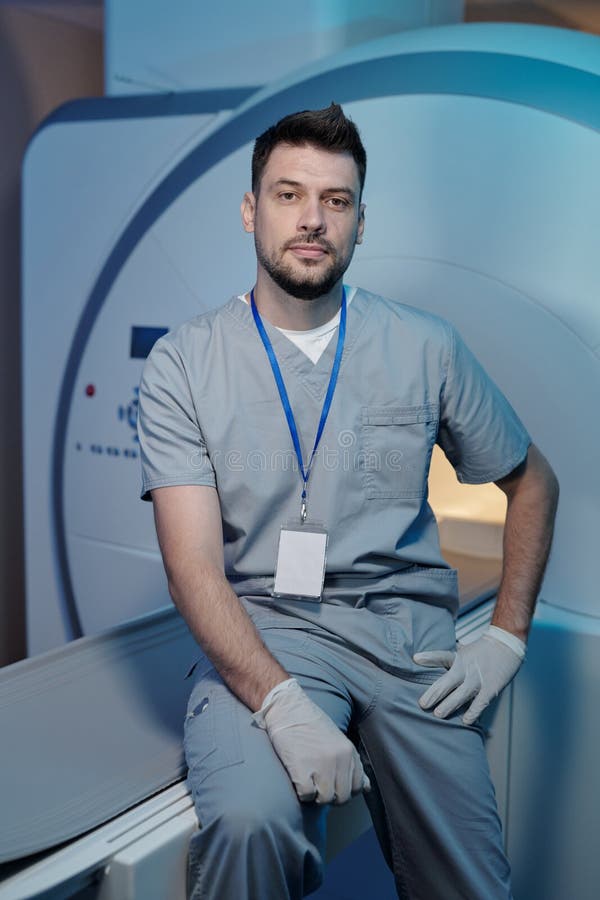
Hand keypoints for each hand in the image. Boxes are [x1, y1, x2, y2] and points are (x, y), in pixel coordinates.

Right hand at [252, 679, 369, 804]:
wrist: (288, 707)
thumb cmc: (311, 725)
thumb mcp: (338, 741)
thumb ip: (352, 764)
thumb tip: (366, 788)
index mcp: (349, 751)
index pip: (357, 787)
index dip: (343, 789)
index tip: (332, 781)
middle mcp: (339, 758)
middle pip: (342, 797)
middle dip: (330, 795)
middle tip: (317, 783)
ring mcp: (321, 764)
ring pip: (325, 799)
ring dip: (315, 795)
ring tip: (308, 779)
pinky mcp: (301, 768)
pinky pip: (306, 795)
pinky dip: (301, 792)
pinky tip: (298, 777)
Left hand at [413, 629, 524, 724]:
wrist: (506, 644)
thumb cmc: (481, 651)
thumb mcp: (463, 652)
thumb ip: (449, 662)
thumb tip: (424, 666)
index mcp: (458, 658)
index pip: (442, 656)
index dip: (429, 658)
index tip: (416, 659)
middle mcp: (466, 668)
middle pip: (448, 680)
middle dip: (435, 693)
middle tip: (423, 704)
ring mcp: (479, 678)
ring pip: (462, 693)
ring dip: (450, 704)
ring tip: (438, 714)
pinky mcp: (491, 687)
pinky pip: (481, 702)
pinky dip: (474, 711)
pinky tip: (466, 720)